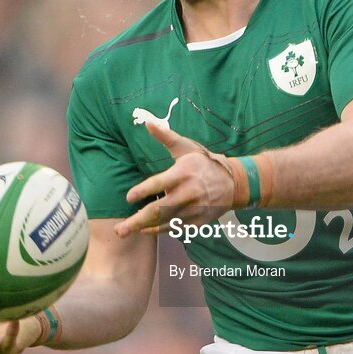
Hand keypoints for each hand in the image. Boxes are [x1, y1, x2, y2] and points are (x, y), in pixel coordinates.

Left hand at [115, 121, 234, 237]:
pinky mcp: (198, 221)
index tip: (128, 197)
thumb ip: (165, 137)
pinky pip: (175, 228)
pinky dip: (159, 230)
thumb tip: (148, 122)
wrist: (233, 183)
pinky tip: (145, 229)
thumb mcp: (185, 147)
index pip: (160, 183)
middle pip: (160, 209)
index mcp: (183, 173)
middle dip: (137, 220)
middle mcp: (188, 193)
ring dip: (144, 227)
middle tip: (119, 230)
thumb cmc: (203, 162)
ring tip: (124, 231)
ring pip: (166, 221)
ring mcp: (194, 209)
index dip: (144, 191)